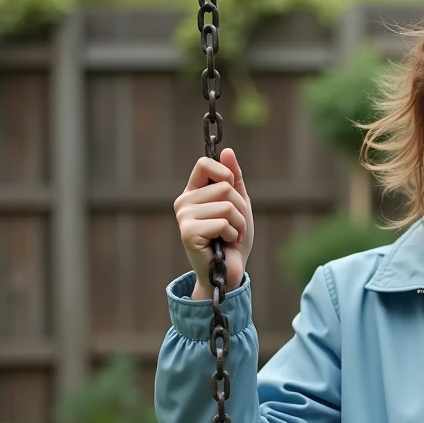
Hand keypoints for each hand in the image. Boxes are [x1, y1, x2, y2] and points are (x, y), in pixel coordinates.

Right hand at [173, 148, 253, 298]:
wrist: (229, 271)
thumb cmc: (233, 239)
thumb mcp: (239, 204)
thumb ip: (233, 178)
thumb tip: (227, 151)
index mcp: (193, 192)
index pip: (204, 164)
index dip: (224, 174)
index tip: (232, 190)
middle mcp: (184, 202)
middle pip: (224, 186)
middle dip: (240, 208)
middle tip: (235, 225)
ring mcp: (183, 217)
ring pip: (226, 205)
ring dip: (238, 223)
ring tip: (231, 235)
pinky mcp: (188, 233)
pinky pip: (222, 223)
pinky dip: (231, 234)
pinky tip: (224, 244)